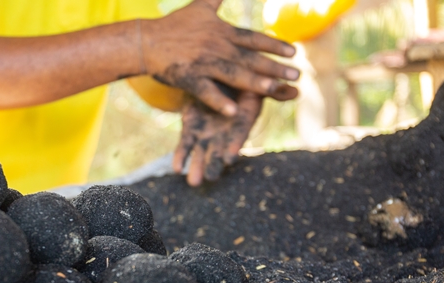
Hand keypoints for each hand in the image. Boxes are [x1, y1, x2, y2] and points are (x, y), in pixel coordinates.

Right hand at [142, 0, 298, 116]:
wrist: (146, 40)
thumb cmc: (174, 25)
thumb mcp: (200, 6)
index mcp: (222, 31)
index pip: (254, 38)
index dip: (274, 45)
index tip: (294, 52)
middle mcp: (217, 46)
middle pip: (250, 57)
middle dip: (274, 66)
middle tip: (296, 75)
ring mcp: (203, 63)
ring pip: (234, 73)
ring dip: (255, 82)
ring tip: (274, 89)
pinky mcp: (189, 77)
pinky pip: (206, 91)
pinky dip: (219, 101)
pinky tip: (233, 111)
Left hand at [173, 87, 263, 186]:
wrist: (215, 77)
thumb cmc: (241, 80)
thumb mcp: (254, 81)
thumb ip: (272, 89)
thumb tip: (295, 92)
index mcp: (242, 119)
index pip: (239, 132)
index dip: (234, 143)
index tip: (230, 156)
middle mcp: (226, 131)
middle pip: (220, 148)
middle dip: (214, 163)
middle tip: (210, 177)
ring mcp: (208, 133)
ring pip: (202, 152)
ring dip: (197, 166)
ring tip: (193, 182)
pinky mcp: (191, 130)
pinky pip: (185, 145)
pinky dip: (181, 156)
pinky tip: (177, 168)